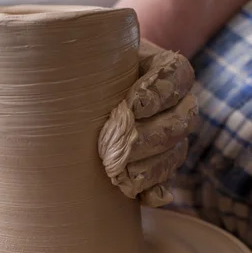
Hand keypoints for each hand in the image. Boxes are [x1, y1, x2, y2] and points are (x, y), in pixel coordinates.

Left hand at [99, 39, 197, 206]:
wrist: (84, 92)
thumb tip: (72, 67)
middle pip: (181, 120)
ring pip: (175, 152)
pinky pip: (167, 180)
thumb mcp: (92, 55)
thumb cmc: (87, 67)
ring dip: (152, 166)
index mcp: (164, 69)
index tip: (133, 104)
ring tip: (122, 174)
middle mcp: (175, 103)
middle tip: (121, 144)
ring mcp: (170, 136)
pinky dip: (156, 190)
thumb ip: (93, 57)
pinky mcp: (157, 164)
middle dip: (151, 135)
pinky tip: (144, 197)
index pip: (177, 75)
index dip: (160, 92)